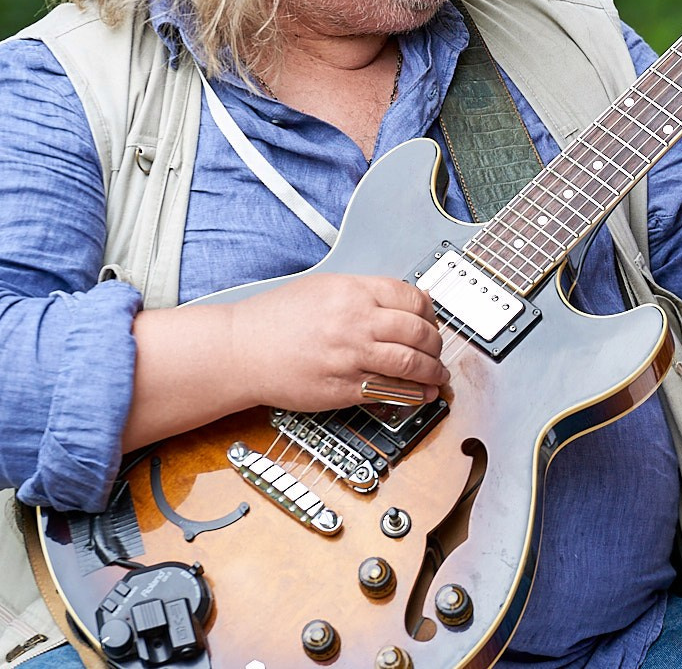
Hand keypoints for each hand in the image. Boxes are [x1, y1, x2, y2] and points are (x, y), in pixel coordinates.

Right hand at [221, 273, 448, 412]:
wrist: (242, 350)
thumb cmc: (275, 319)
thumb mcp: (323, 288)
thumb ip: (363, 293)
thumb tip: (403, 302)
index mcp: (352, 292)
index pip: (411, 298)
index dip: (429, 312)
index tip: (432, 322)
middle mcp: (355, 321)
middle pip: (417, 332)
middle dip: (436, 344)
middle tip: (439, 351)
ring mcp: (351, 356)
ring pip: (410, 362)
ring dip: (432, 371)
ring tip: (437, 375)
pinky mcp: (343, 388)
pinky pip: (389, 391)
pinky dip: (412, 394)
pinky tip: (420, 394)